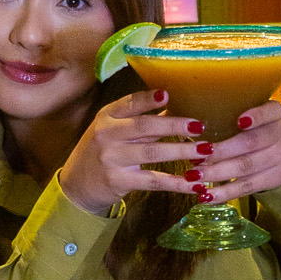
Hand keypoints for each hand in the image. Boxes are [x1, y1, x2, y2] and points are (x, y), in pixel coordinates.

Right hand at [59, 88, 201, 216]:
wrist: (75, 185)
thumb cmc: (101, 152)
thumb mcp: (113, 130)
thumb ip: (140, 120)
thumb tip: (175, 107)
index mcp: (107, 116)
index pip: (130, 103)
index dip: (149, 99)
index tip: (168, 95)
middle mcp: (107, 134)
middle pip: (145, 126)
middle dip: (175, 125)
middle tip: (199, 126)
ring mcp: (111, 158)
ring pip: (152, 153)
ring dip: (182, 151)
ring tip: (205, 151)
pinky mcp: (118, 181)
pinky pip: (153, 180)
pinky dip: (176, 182)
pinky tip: (194, 184)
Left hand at [190, 101, 280, 203]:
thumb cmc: (256, 128)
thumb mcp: (252, 114)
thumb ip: (229, 114)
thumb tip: (185, 121)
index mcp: (275, 113)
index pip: (270, 111)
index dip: (257, 116)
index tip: (239, 121)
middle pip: (250, 143)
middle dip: (220, 152)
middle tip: (194, 158)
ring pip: (246, 167)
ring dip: (217, 174)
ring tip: (194, 177)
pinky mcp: (276, 178)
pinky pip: (248, 187)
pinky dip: (225, 193)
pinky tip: (207, 196)